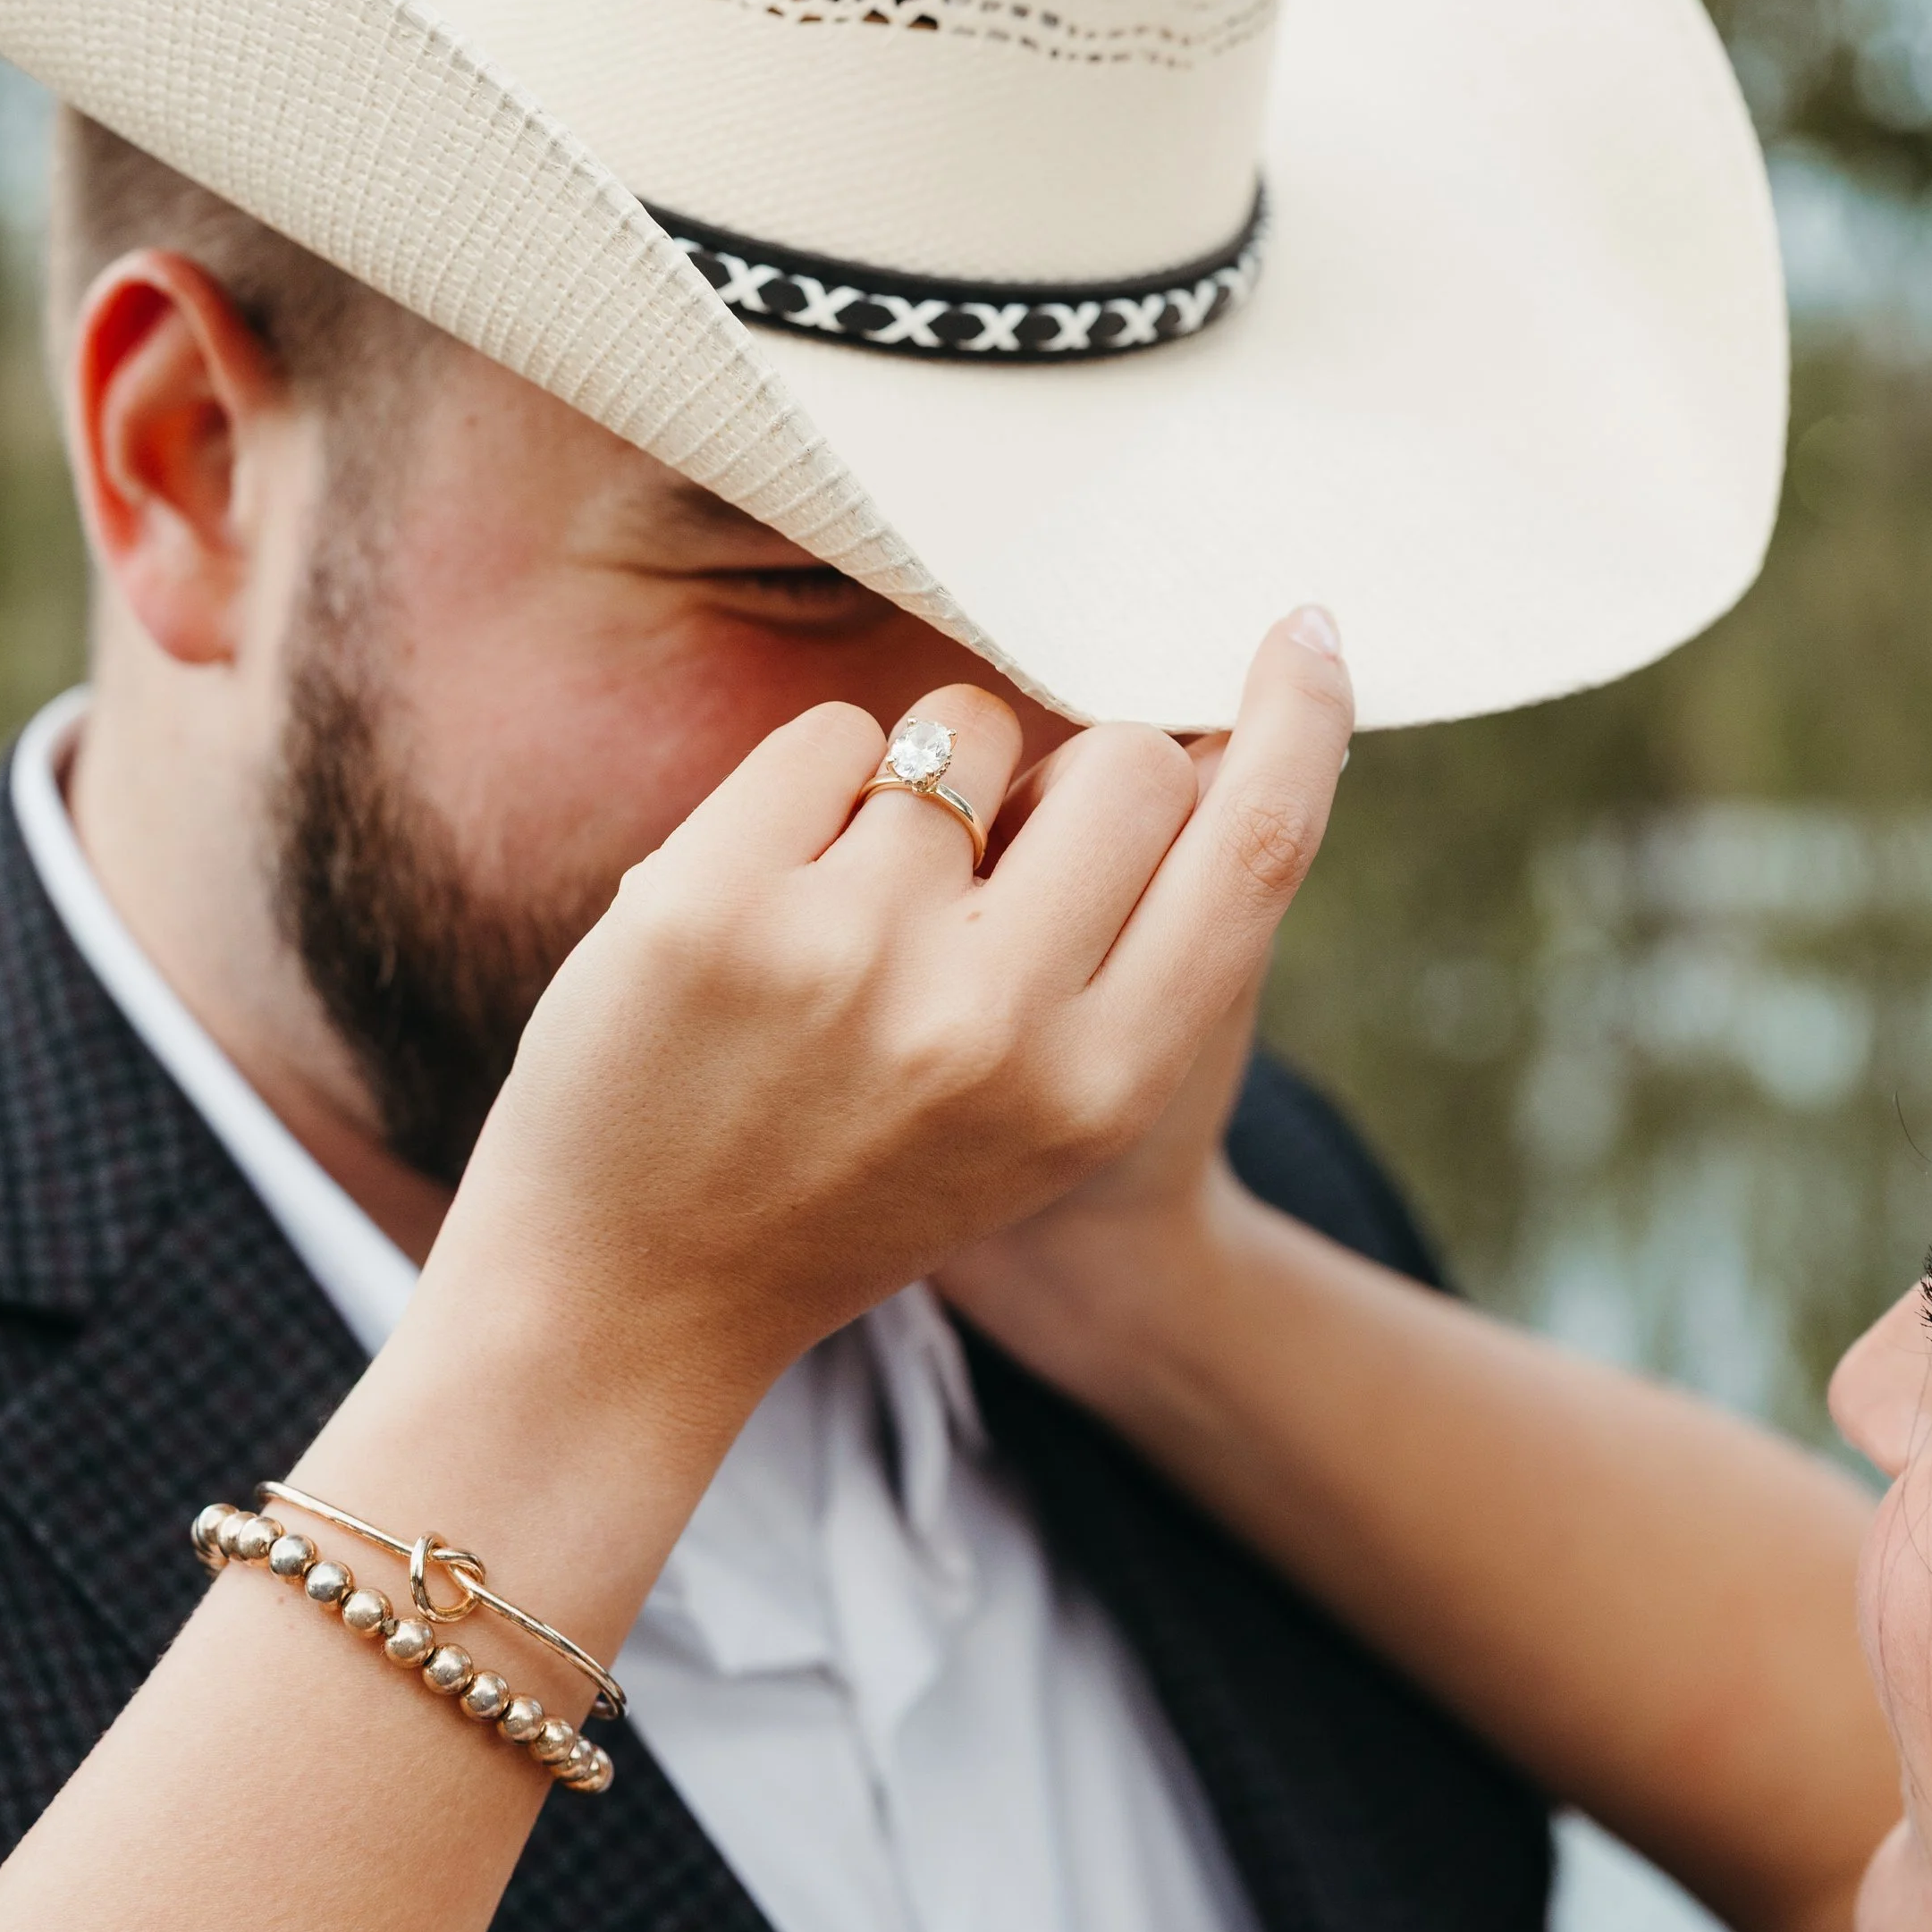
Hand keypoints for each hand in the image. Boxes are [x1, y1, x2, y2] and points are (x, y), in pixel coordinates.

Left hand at [405, 609, 1353, 1475]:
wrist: (627, 1302)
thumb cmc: (856, 1180)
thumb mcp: (1047, 1117)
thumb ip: (1129, 957)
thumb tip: (1194, 737)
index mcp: (1098, 1086)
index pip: (1251, 849)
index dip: (1298, 722)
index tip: (1304, 629)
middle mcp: (991, 1020)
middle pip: (1122, 761)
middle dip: (1072, 770)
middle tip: (992, 851)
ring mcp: (848, 955)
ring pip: (963, 728)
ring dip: (922, 782)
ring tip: (847, 915)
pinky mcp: (713, 903)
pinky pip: (828, 735)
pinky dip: (806, 789)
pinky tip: (761, 900)